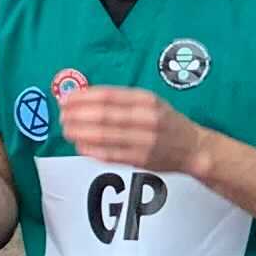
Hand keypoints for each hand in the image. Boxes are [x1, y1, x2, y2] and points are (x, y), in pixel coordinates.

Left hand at [59, 80, 204, 174]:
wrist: (193, 148)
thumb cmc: (167, 122)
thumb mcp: (150, 102)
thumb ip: (122, 100)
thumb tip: (84, 98)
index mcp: (148, 100)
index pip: (109, 96)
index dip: (83, 98)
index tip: (66, 99)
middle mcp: (147, 119)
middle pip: (104, 115)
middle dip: (78, 115)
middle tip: (62, 116)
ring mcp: (145, 141)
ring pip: (105, 136)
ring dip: (81, 133)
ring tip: (67, 130)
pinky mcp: (142, 160)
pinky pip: (111, 155)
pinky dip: (92, 151)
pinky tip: (80, 146)